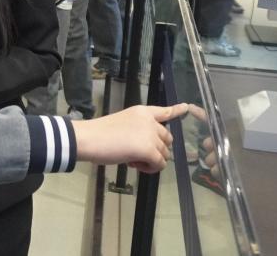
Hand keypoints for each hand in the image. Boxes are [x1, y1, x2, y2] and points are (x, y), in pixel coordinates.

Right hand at [71, 103, 187, 172]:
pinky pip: (160, 164)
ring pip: (165, 153)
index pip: (164, 111)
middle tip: (137, 154)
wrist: (89, 138)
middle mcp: (150, 121)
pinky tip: (134, 165)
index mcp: (142, 112)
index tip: (187, 107)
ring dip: (152, 160)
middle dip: (157, 149)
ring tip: (132, 160)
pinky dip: (150, 169)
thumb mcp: (123, 125)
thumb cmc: (99, 133)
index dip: (176, 110)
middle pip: (167, 138)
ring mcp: (151, 135)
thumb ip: (138, 131)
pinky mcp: (149, 150)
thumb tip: (145, 149)